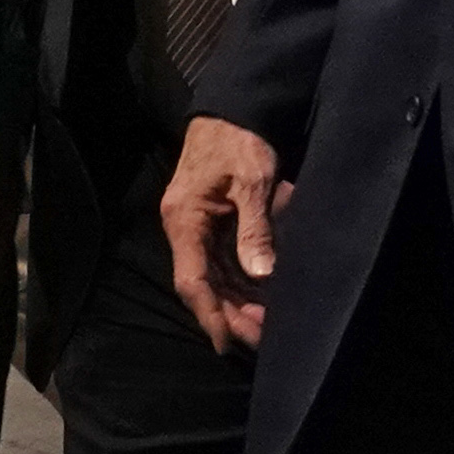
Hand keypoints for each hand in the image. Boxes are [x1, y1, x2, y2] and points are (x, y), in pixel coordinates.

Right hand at [160, 115, 286, 351]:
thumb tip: (261, 274)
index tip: (229, 342)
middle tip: (263, 338)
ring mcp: (198, 229)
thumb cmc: (238, 140)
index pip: (193, 281)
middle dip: (231, 315)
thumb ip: (255, 227)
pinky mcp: (213, 225)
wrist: (232, 110)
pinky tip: (264, 298)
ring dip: (239, 302)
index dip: (211, 315)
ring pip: (215, 278)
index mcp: (185, 220)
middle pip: (204, 286)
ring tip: (268, 324)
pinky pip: (224, 263)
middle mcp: (186, 230)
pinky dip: (243, 283)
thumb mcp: (252, 180)